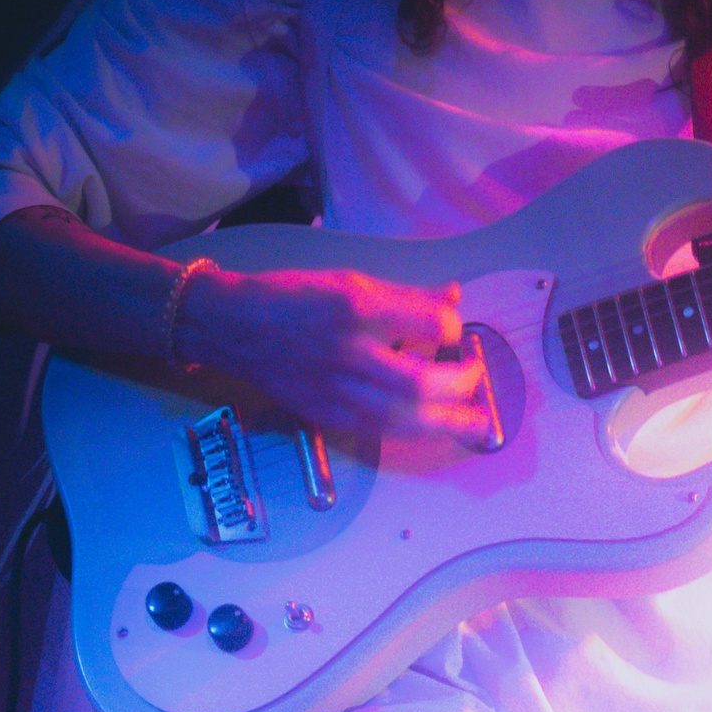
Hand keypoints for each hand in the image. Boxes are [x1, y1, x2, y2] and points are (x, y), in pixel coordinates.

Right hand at [175, 262, 490, 442]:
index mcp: (357, 306)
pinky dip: (416, 429)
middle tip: (474, 377)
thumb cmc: (293, 297)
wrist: (234, 327)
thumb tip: (453, 297)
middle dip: (461, 385)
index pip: (431, 324)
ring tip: (477, 422)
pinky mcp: (329, 415)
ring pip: (407, 417)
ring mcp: (338, 389)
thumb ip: (405, 296)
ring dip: (450, 422)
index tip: (454, 331)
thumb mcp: (350, 280)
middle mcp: (350, 350)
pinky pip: (384, 431)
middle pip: (422, 382)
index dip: (454, 330)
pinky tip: (434, 425)